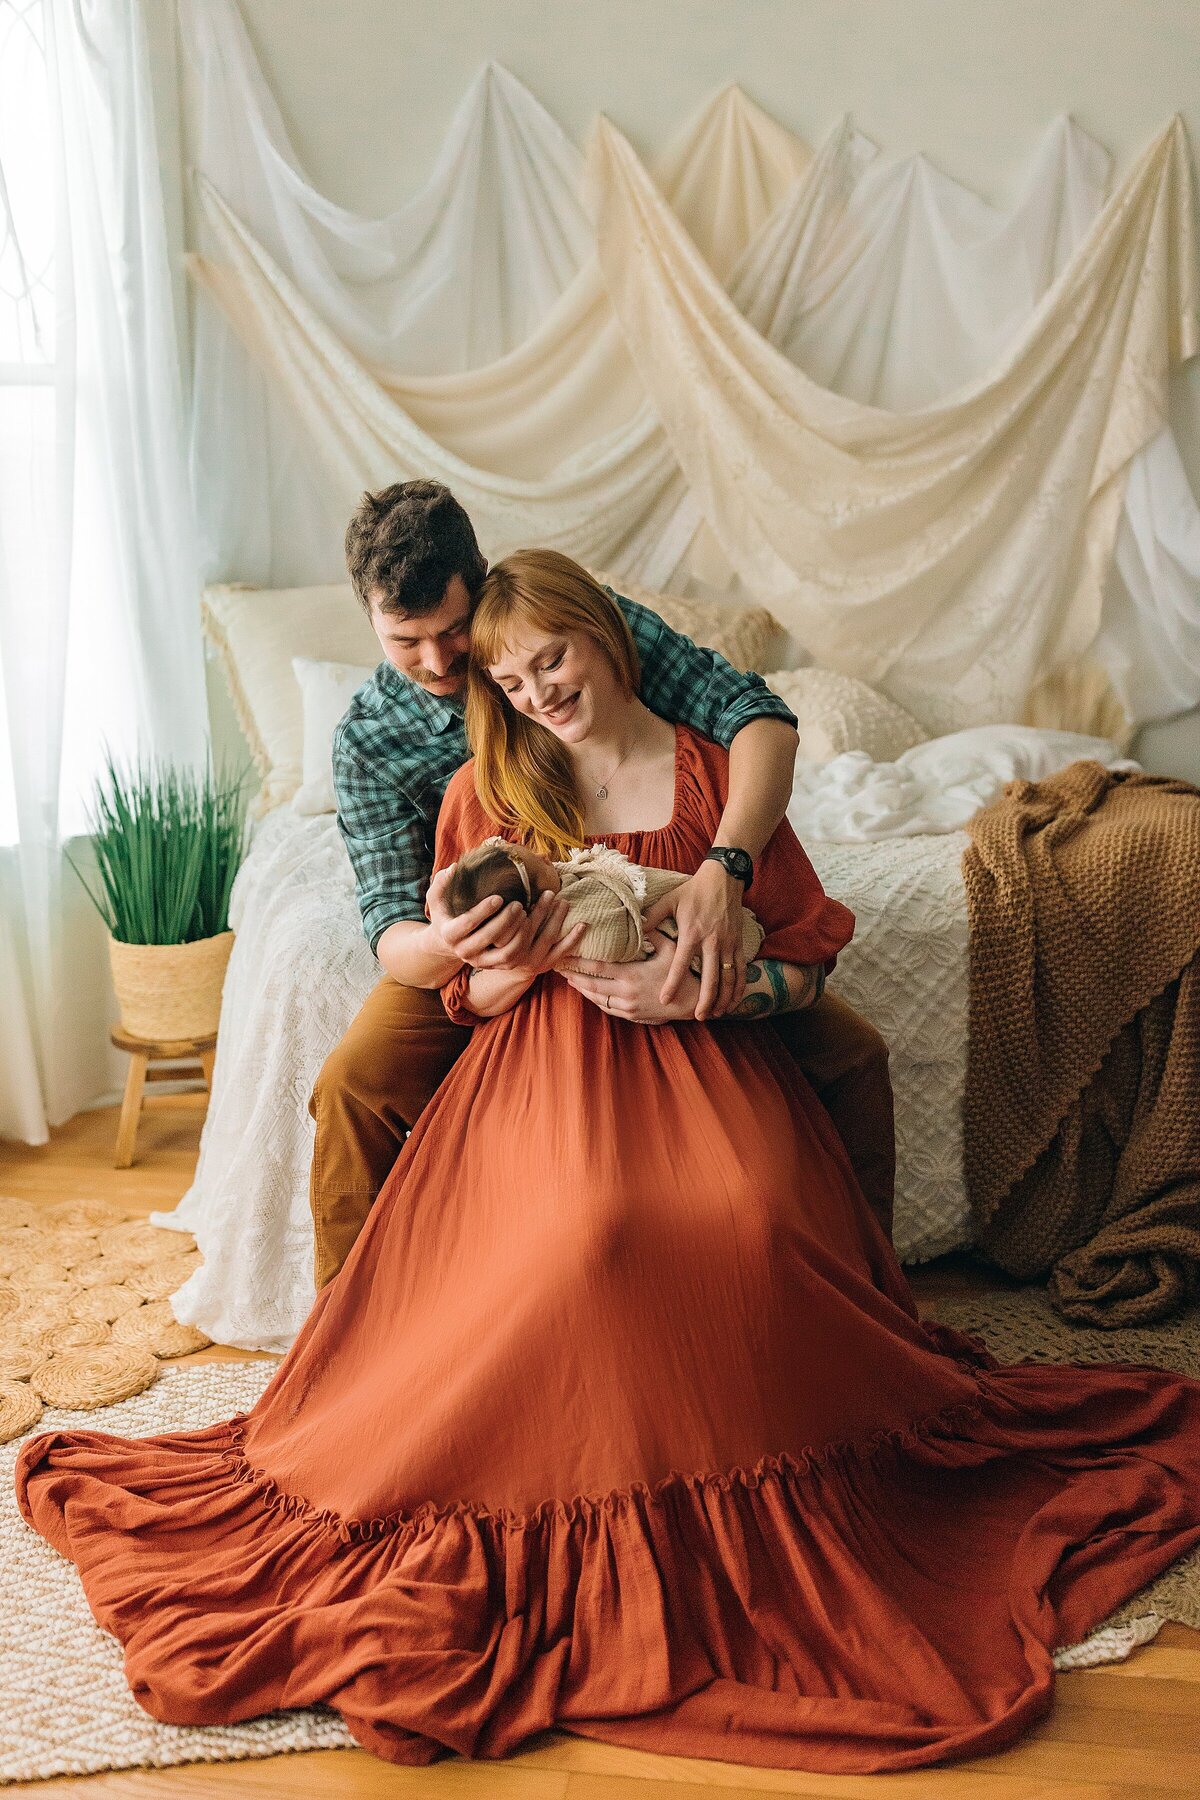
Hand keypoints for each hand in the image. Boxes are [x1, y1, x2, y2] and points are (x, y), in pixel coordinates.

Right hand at [428, 867, 582, 972]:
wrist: (456, 946)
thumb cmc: (449, 916)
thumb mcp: (438, 901)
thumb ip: (441, 883)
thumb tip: (453, 868)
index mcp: (453, 937)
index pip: (469, 926)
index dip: (483, 913)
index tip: (499, 897)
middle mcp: (472, 955)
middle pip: (496, 941)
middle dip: (511, 922)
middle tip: (523, 902)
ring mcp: (494, 964)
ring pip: (518, 951)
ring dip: (538, 927)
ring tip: (550, 902)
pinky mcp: (517, 966)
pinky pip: (545, 959)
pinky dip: (566, 943)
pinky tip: (581, 924)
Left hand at [562, 931, 700, 1022]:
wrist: (691, 1002)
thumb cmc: (683, 974)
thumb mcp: (670, 949)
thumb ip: (653, 934)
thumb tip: (640, 917)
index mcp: (632, 975)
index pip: (597, 967)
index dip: (578, 962)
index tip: (564, 956)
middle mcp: (626, 992)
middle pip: (590, 984)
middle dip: (573, 976)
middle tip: (557, 967)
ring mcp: (627, 1006)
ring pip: (596, 998)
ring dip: (581, 989)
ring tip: (568, 979)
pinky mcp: (631, 1015)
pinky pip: (606, 1007)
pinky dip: (594, 999)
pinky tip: (587, 992)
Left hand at [641, 858, 745, 1019]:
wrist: (724, 878)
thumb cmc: (693, 891)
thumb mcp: (670, 901)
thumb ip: (652, 917)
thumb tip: (635, 930)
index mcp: (692, 933)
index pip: (680, 963)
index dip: (672, 982)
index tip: (665, 1000)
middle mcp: (711, 941)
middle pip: (710, 978)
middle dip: (704, 1000)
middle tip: (697, 1016)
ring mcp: (728, 943)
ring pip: (728, 978)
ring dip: (722, 998)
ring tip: (715, 1014)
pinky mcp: (739, 943)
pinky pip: (741, 970)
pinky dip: (738, 988)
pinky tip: (733, 1001)